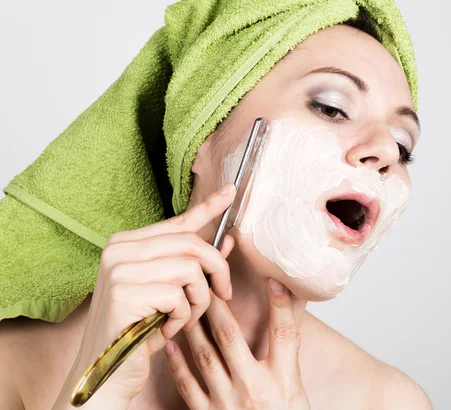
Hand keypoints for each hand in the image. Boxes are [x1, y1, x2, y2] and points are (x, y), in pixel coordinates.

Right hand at [55, 183, 237, 405]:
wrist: (104, 373)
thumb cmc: (139, 330)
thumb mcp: (169, 291)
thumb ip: (193, 264)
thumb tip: (227, 240)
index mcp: (126, 243)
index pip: (178, 222)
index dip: (208, 208)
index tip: (230, 192)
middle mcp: (118, 250)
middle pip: (192, 244)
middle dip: (217, 271)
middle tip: (223, 294)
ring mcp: (118, 270)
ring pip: (191, 270)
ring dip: (199, 301)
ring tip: (183, 318)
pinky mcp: (124, 293)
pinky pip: (179, 296)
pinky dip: (182, 317)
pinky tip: (166, 329)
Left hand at [165, 278, 311, 409]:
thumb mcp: (297, 388)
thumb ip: (288, 355)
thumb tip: (286, 319)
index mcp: (283, 380)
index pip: (284, 333)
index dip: (280, 305)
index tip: (273, 279)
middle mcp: (255, 389)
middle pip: (231, 338)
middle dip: (217, 307)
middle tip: (206, 282)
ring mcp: (228, 403)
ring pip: (205, 356)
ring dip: (193, 328)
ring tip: (184, 304)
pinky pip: (188, 387)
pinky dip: (177, 364)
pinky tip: (171, 345)